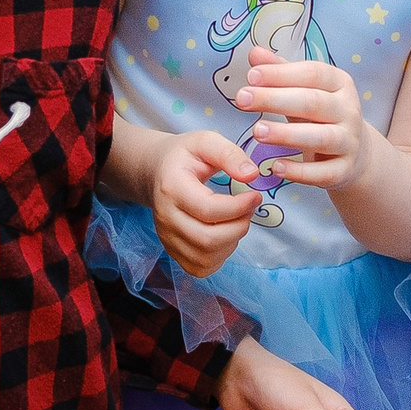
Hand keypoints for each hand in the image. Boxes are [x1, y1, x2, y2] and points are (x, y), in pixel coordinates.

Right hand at [147, 130, 260, 275]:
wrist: (155, 172)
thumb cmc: (183, 156)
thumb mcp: (205, 142)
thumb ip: (229, 154)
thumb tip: (252, 175)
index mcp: (172, 188)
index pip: (208, 210)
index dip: (239, 207)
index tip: (255, 195)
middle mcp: (165, 217)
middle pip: (207, 239)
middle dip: (238, 227)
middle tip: (249, 210)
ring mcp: (166, 237)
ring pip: (205, 257)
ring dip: (231, 242)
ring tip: (237, 220)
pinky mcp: (171, 250)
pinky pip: (199, 267)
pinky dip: (219, 257)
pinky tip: (224, 235)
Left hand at [230, 45, 376, 190]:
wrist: (355, 153)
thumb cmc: (320, 114)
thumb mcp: (303, 89)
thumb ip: (280, 72)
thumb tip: (255, 53)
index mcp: (339, 83)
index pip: (312, 73)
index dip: (281, 74)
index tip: (251, 76)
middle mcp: (349, 110)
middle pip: (312, 102)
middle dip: (275, 100)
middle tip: (242, 99)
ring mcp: (349, 141)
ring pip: (320, 137)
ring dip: (286, 134)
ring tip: (256, 132)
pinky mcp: (344, 170)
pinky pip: (322, 172)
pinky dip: (300, 171)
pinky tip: (275, 167)